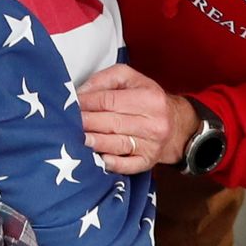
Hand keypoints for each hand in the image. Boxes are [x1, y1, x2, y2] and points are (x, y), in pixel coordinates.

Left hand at [73, 65, 187, 174]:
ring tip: (79, 139)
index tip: (71, 104)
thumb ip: (105, 79)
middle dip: (88, 122)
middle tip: (69, 122)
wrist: (176, 124)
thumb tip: (82, 92)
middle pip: (113, 123)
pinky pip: (129, 166)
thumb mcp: (130, 78)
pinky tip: (100, 159)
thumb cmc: (148, 98)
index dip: (88, 103)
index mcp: (150, 99)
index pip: (111, 100)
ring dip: (96, 143)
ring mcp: (152, 145)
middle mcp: (154, 123)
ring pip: (119, 144)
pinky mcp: (148, 162)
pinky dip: (113, 164)